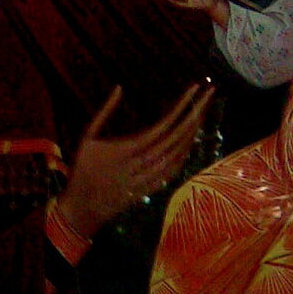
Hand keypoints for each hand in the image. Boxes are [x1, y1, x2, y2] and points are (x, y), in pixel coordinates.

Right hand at [59, 81, 214, 239]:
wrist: (82, 206)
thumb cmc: (83, 168)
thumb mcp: (87, 136)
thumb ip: (104, 111)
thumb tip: (119, 87)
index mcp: (127, 149)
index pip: (162, 125)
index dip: (181, 107)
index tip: (193, 89)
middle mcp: (142, 164)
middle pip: (176, 137)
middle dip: (195, 114)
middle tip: (210, 94)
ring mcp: (149, 178)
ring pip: (178, 154)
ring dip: (193, 132)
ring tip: (203, 112)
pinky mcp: (151, 189)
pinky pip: (174, 171)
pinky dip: (185, 155)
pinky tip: (191, 141)